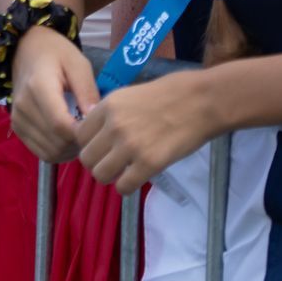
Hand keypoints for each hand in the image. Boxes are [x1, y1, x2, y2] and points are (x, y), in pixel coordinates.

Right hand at [7, 29, 98, 163]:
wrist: (27, 49)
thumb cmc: (57, 53)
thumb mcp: (79, 64)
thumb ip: (87, 92)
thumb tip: (97, 122)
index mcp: (38, 87)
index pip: (61, 125)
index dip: (82, 133)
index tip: (97, 126)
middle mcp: (23, 106)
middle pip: (56, 142)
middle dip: (79, 143)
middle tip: (92, 130)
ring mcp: (17, 119)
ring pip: (49, 152)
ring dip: (70, 150)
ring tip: (80, 133)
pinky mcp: (16, 128)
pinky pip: (40, 152)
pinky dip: (58, 152)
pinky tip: (68, 138)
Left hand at [74, 71, 216, 194]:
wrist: (201, 101)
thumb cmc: (170, 94)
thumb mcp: (131, 94)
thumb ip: (110, 113)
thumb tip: (93, 130)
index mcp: (108, 106)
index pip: (79, 135)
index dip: (90, 144)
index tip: (102, 147)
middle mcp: (114, 126)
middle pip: (86, 158)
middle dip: (97, 163)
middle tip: (113, 162)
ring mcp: (130, 146)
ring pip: (100, 175)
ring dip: (111, 177)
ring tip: (124, 172)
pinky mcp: (149, 164)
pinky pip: (123, 187)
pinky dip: (127, 186)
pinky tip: (136, 178)